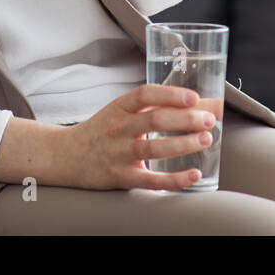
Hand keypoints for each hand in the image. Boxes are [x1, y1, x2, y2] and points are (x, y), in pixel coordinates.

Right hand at [58, 84, 217, 190]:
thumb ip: (153, 107)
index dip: (170, 94)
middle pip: (154, 120)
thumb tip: (198, 104)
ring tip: (205, 139)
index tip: (193, 98)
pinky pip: (151, 179)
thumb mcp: (120, 111)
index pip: (145, 95)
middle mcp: (118, 128)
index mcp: (119, 107)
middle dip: (185, 119)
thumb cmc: (102, 131)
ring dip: (183, 144)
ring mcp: (119, 154)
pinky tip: (193, 174)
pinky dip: (174, 178)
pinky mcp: (121, 177)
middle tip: (208, 120)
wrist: (67, 156)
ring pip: (154, 149)